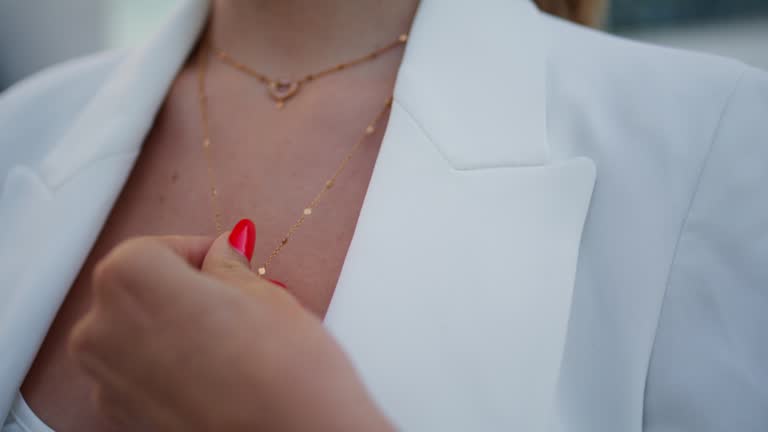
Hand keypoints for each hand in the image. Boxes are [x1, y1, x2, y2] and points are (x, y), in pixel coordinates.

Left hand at [69, 219, 391, 431]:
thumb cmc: (285, 374)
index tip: (232, 259)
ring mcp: (107, 380)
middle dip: (185, 288)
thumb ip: (228, 264)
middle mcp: (102, 328)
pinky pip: (143, 371)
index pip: (159, 247)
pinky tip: (219, 371)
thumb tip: (222, 252)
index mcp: (130, 278)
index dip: (202, 251)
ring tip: (234, 339)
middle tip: (238, 298)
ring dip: (178, 327)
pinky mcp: (123, 417)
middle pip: (141, 289)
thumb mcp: (263, 293)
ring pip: (140, 332)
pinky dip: (173, 365)